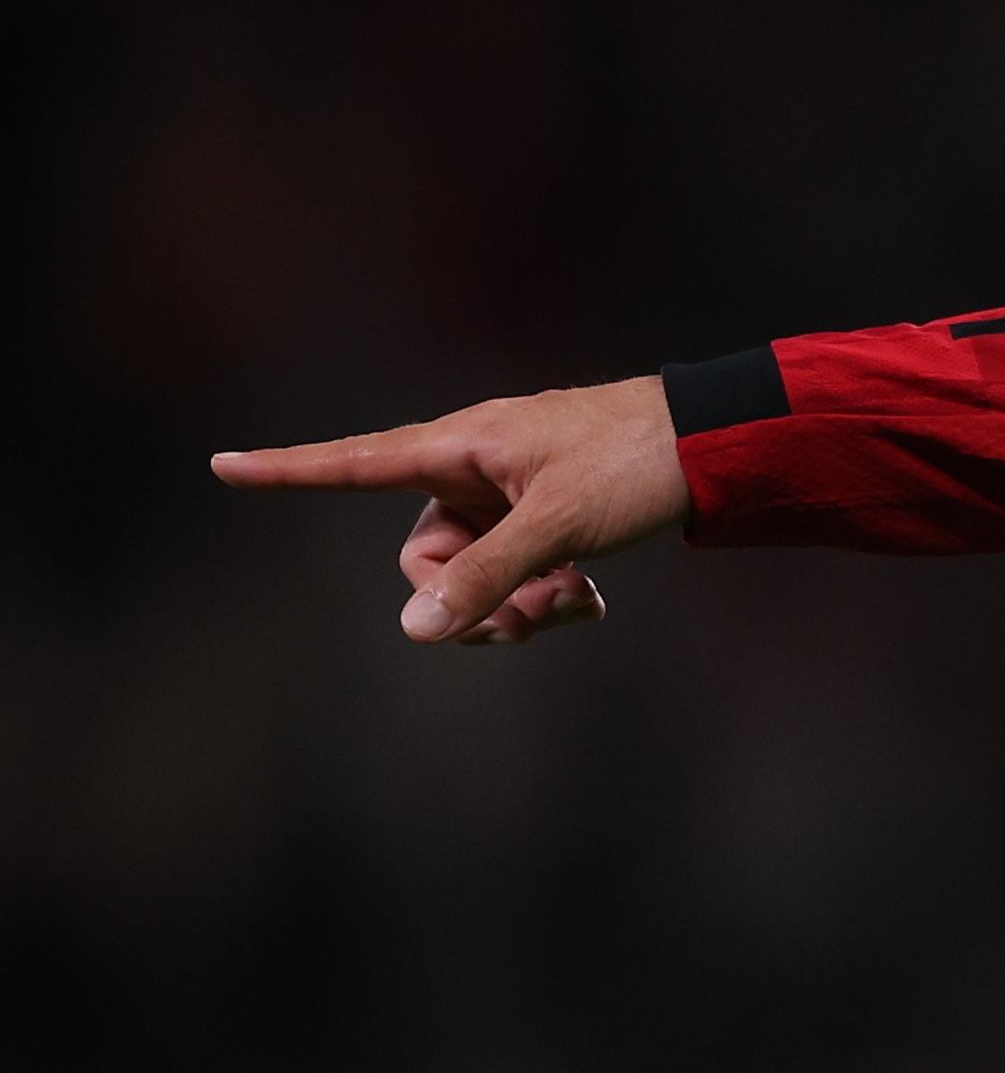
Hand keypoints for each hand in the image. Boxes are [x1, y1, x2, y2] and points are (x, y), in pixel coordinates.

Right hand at [212, 376, 691, 642]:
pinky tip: (593, 602)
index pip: (354, 463)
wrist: (715, 442)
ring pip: (476, 573)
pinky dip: (545, 594)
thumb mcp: (559, 527)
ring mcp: (507, 493)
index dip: (287, 471)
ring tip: (579, 605)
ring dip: (517, 604)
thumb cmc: (633, 464)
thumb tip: (414, 630)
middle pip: (425, 556)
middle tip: (538, 619)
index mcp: (459, 447)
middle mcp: (472, 467)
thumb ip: (486, 577)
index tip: (222, 464)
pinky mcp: (544, 513)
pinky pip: (516, 570)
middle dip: (472, 600)